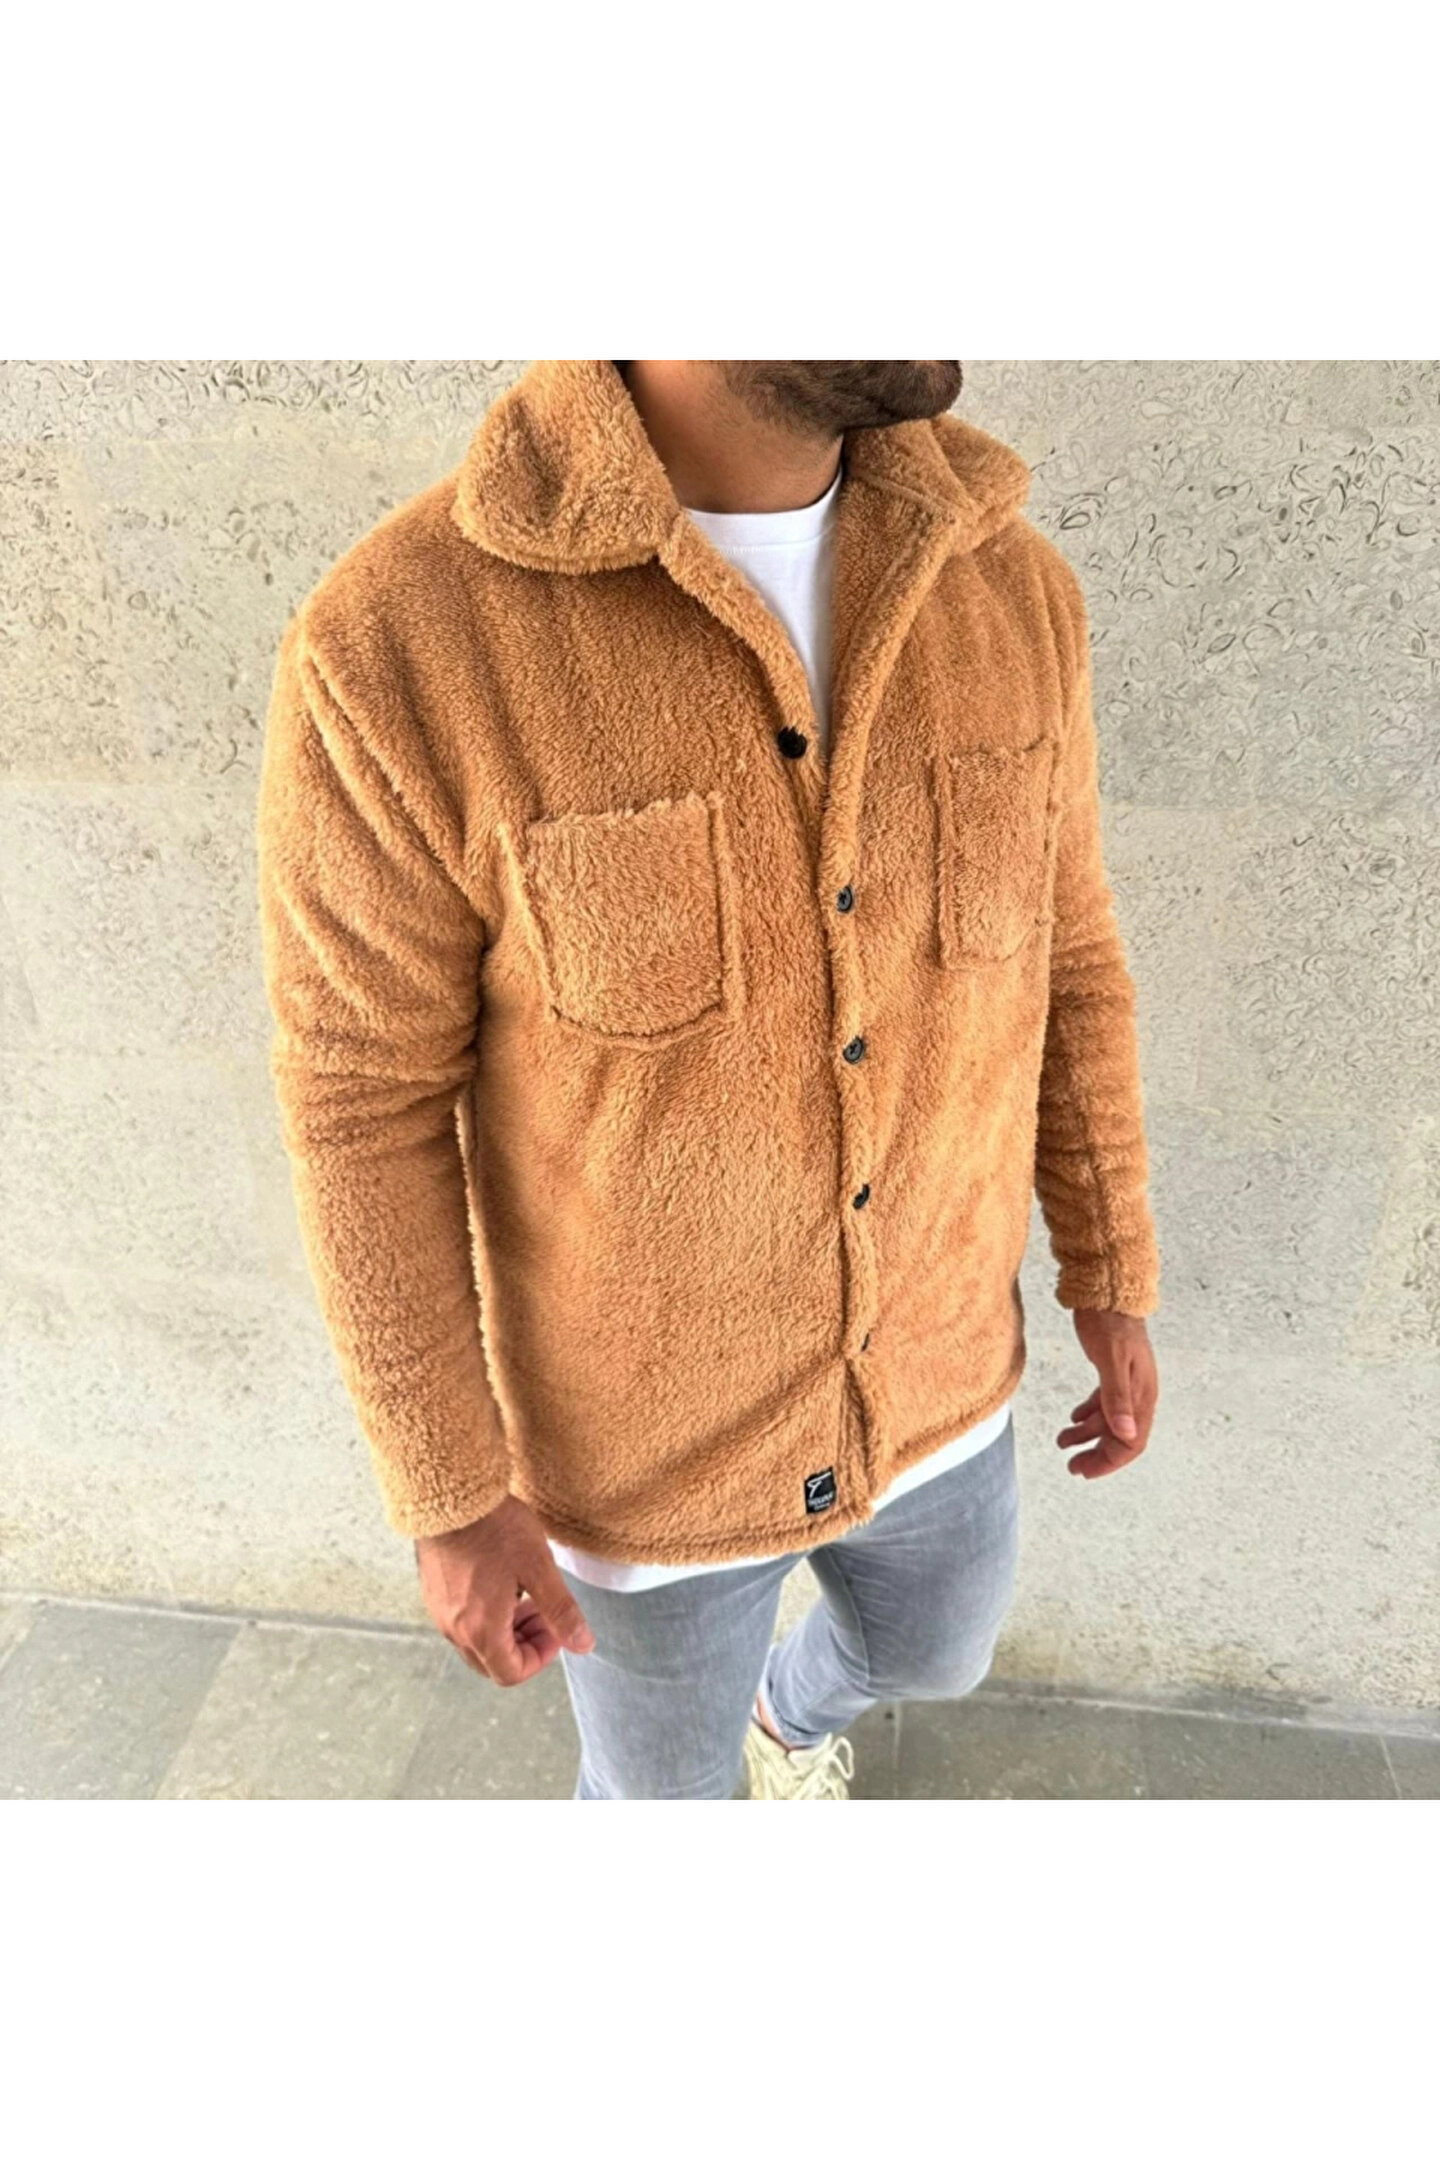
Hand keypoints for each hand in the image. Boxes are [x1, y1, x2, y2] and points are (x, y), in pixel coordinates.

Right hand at [416, 1495, 595, 1685]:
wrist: (450, 1494)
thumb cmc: (495, 1528)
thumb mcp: (538, 1567)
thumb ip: (561, 1611)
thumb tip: (583, 1644)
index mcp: (481, 1630)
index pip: (511, 1673)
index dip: (541, 1658)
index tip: (555, 1629)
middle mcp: (455, 1629)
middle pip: (493, 1662)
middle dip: (525, 1646)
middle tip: (543, 1613)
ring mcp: (440, 1611)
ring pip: (477, 1642)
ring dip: (506, 1631)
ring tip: (525, 1595)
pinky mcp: (434, 1592)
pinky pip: (461, 1622)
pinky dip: (486, 1617)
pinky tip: (500, 1583)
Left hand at [1058, 1309, 1158, 1478]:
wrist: (1108, 1289)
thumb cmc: (1110, 1322)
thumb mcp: (1110, 1361)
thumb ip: (1117, 1398)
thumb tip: (1127, 1434)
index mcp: (1142, 1394)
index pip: (1132, 1440)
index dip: (1110, 1460)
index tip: (1085, 1470)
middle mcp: (1139, 1391)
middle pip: (1122, 1435)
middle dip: (1098, 1453)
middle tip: (1072, 1466)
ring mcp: (1127, 1381)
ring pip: (1109, 1420)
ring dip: (1088, 1434)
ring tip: (1062, 1441)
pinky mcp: (1114, 1370)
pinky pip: (1104, 1402)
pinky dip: (1089, 1414)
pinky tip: (1073, 1419)